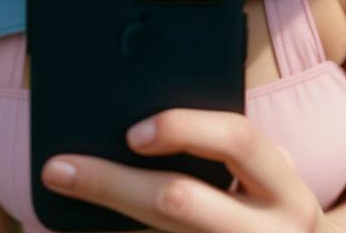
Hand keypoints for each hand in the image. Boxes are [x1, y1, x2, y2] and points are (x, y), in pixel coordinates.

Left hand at [42, 108, 330, 232]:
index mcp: (286, 189)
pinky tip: (87, 230)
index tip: (131, 132)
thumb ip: (233, 151)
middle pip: (180, 201)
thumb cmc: (274, 209)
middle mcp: (271, 230)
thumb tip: (144, 122)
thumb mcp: (271, 177)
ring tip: (59, 202)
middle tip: (60, 169)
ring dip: (106, 223)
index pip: (238, 140)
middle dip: (111, 183)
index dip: (184, 128)